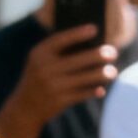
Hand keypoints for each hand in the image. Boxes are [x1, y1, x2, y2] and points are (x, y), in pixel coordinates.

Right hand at [3, 22, 118, 132]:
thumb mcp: (39, 62)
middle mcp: (45, 69)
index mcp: (39, 54)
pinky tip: (101, 89)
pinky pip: (81, 94)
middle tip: (113, 52)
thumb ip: (56, 53)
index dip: (78, 34)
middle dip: (97, 55)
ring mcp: (53, 86)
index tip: (95, 29)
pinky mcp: (59, 101)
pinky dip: (92, 91)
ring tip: (113, 71)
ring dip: (100, 75)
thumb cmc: (38, 79)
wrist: (25, 108)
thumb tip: (88, 45)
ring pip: (83, 78)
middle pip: (77, 60)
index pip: (60, 40)